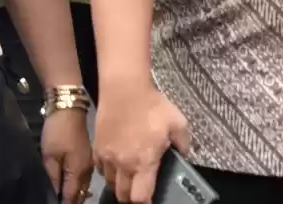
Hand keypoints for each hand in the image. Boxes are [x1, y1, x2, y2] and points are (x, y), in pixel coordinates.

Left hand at [41, 108, 94, 203]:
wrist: (69, 108)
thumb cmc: (57, 132)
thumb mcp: (49, 156)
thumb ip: (53, 178)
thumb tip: (55, 195)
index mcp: (78, 170)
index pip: (72, 196)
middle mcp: (88, 169)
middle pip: (82, 193)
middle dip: (73, 201)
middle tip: (61, 203)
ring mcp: (90, 162)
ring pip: (85, 185)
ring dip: (77, 193)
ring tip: (66, 199)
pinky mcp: (88, 155)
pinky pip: (85, 176)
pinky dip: (79, 184)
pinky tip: (72, 185)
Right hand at [94, 85, 190, 203]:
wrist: (124, 89)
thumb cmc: (152, 106)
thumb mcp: (178, 122)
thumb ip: (184, 143)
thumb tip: (185, 154)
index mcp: (143, 162)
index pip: (139, 196)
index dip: (145, 203)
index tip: (151, 201)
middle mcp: (123, 165)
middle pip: (122, 195)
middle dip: (131, 197)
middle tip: (141, 190)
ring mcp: (107, 157)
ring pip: (110, 183)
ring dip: (120, 185)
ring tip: (130, 178)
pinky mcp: (97, 148)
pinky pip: (100, 169)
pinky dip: (108, 172)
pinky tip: (117, 165)